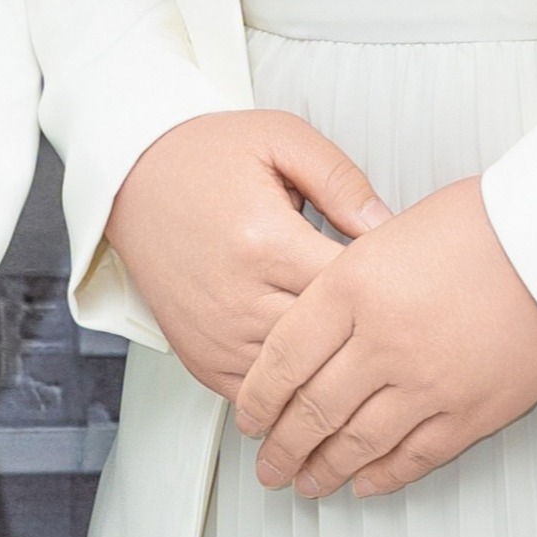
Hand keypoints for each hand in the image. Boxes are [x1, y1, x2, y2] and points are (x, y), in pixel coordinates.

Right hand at [102, 112, 394, 398]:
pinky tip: (313, 373)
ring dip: (332, 372)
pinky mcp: (201, 357)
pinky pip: (258, 397)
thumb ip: (342, 181)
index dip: (387, 288)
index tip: (404, 281)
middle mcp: (238, 297)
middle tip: (397, 326)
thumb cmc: (202, 157)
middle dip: (367, 338)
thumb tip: (388, 227)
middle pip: (329, 343)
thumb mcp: (281, 140)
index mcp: (264, 241)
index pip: (349, 288)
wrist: (132, 177)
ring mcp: (217, 335)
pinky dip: (290, 391)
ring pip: (298, 381)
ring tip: (362, 356)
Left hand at [231, 175, 536, 500]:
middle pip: (312, 409)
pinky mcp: (470, 412)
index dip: (257, 396)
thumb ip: (352, 276)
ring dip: (323, 469)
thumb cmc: (490, 221)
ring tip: (306, 482)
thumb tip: (322, 312)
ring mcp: (426, 383)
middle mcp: (382, 341)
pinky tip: (365, 482)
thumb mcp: (393, 230)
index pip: (282, 357)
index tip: (248, 415)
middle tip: (267, 463)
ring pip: (356, 443)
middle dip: (281, 445)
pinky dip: (383, 476)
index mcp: (352, 286)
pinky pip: (414, 457)